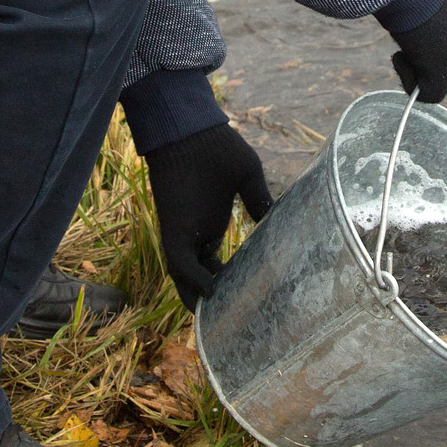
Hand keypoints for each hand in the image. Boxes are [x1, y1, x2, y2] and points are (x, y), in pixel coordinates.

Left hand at [145, 124, 272, 309]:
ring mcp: (182, 230)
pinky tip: (209, 293)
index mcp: (209, 222)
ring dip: (195, 297)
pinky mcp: (173, 226)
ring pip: (184, 274)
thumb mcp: (247, 178)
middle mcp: (194, 231)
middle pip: (196, 274)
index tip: (240, 296)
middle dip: (208, 298)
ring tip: (212, 320)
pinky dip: (192, 278)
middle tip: (226, 320)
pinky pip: (179, 260)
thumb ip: (257, 201)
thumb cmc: (217, 145)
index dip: (223, 281)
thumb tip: (272, 219)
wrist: (190, 125)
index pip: (212, 261)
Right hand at [389, 0, 446, 103]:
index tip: (426, 38)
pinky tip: (398, 55)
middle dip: (436, 65)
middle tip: (415, 46)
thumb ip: (439, 16)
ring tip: (404, 42)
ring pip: (440, 83)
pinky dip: (407, 79)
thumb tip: (423, 17)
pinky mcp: (442, 78)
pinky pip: (426, 95)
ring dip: (419, 68)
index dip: (446, 52)